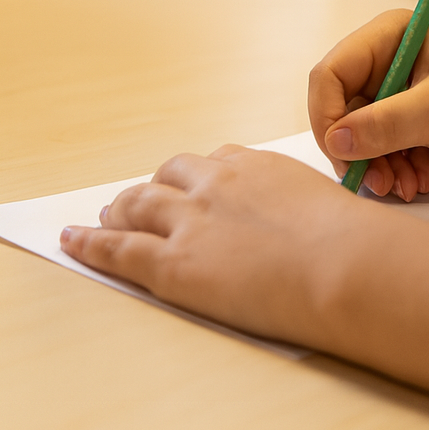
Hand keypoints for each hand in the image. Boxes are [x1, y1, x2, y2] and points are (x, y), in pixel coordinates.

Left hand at [60, 145, 418, 345]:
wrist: (346, 267)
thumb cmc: (356, 248)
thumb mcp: (335, 213)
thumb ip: (311, 218)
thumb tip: (326, 240)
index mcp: (260, 167)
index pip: (216, 163)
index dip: (196, 178)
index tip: (192, 187)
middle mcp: (218, 183)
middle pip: (170, 177)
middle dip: (151, 190)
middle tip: (136, 203)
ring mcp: (191, 220)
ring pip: (138, 206)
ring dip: (118, 211)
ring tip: (104, 220)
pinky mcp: (172, 262)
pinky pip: (118, 248)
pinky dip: (89, 243)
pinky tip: (71, 241)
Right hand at [308, 11, 428, 200]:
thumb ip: (385, 125)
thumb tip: (336, 141)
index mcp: (390, 39)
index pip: (330, 74)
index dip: (326, 114)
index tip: (340, 151)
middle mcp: (389, 67)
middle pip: (339, 112)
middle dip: (355, 150)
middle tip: (375, 179)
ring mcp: (400, 103)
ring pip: (358, 142)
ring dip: (376, 169)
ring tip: (404, 186)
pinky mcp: (414, 134)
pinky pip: (381, 158)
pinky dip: (393, 175)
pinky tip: (419, 182)